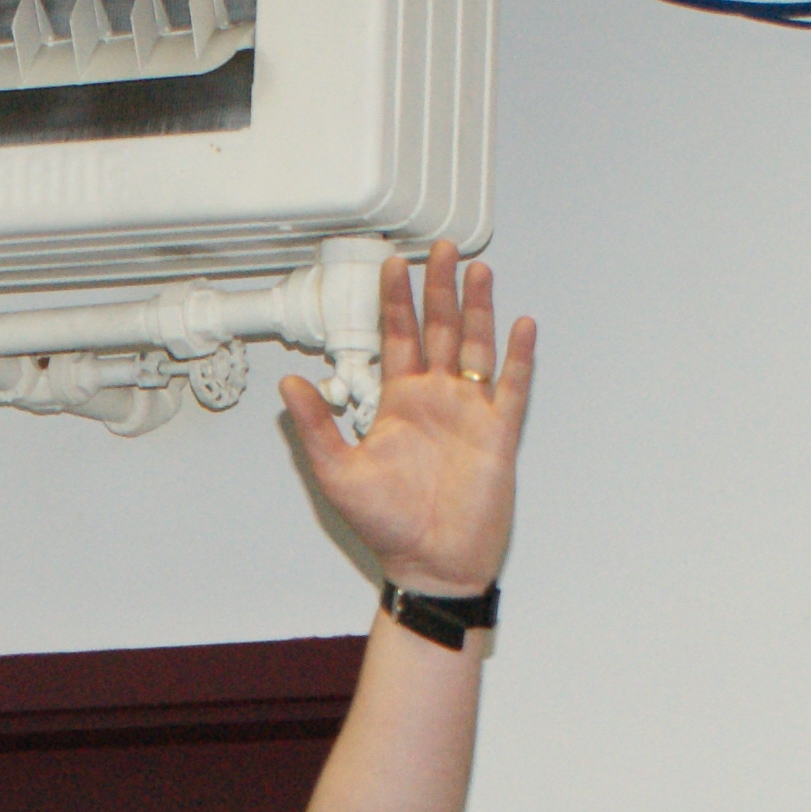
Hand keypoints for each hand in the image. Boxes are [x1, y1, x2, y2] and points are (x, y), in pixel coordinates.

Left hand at [278, 245, 536, 601]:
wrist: (431, 563)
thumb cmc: (388, 526)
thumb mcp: (337, 474)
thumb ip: (315, 427)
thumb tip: (288, 387)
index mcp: (398, 403)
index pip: (397, 337)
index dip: (394, 300)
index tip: (393, 263)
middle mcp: (435, 400)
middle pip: (440, 329)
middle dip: (439, 288)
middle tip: (440, 248)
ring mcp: (469, 412)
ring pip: (476, 346)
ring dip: (477, 308)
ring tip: (478, 270)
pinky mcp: (498, 432)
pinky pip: (511, 386)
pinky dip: (518, 356)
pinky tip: (522, 325)